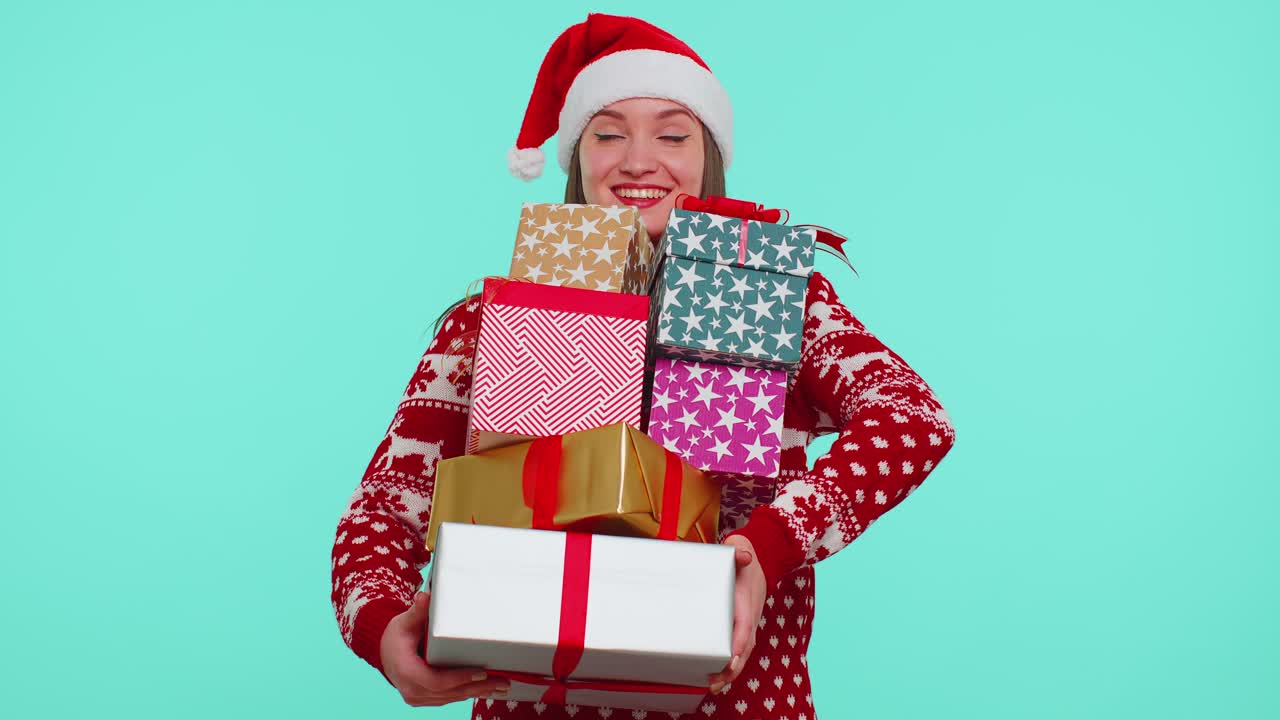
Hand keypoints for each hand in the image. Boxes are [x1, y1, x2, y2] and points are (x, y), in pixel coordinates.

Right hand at [380, 591, 510, 705]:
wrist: (385, 652)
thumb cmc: (396, 636)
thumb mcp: (404, 622)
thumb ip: (416, 611)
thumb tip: (425, 597)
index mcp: (406, 671)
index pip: (436, 680)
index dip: (459, 678)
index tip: (481, 673)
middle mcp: (411, 689)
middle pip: (449, 692)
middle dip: (477, 687)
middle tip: (501, 681)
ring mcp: (418, 697)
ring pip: (451, 698)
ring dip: (476, 692)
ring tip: (499, 685)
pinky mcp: (425, 698)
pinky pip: (448, 698)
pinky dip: (466, 693)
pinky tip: (484, 689)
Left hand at [707, 535, 766, 693]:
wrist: (761, 558)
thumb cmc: (744, 556)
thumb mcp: (741, 547)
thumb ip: (741, 550)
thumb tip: (745, 557)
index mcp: (746, 599)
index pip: (745, 624)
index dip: (740, 641)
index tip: (733, 657)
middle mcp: (750, 615)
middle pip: (746, 646)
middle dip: (733, 667)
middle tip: (716, 683)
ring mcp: (748, 623)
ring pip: (743, 652)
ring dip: (730, 671)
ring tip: (713, 686)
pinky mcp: (742, 626)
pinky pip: (738, 648)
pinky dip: (730, 664)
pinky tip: (716, 675)